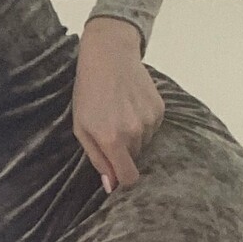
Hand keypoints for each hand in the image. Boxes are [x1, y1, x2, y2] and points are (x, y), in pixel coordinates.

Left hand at [74, 16, 164, 191]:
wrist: (109, 56)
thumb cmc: (88, 93)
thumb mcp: (82, 128)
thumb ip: (97, 159)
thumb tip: (111, 185)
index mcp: (112, 140)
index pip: (128, 178)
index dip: (122, 179)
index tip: (117, 173)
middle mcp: (134, 133)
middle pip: (134, 159)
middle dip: (123, 152)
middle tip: (110, 129)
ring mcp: (150, 121)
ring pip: (144, 143)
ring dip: (133, 136)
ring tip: (120, 114)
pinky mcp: (160, 109)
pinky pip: (152, 128)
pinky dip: (143, 122)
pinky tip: (131, 105)